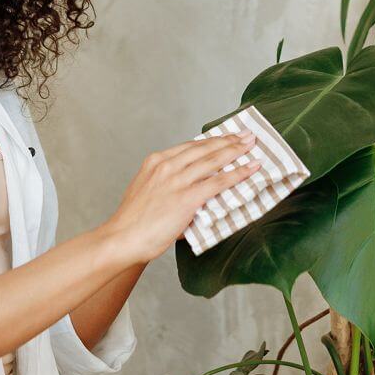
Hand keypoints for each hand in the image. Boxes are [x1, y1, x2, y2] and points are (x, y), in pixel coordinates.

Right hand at [104, 131, 262, 264]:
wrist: (123, 238)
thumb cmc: (134, 222)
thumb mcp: (148, 192)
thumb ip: (168, 186)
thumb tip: (192, 191)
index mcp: (156, 161)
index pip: (191, 146)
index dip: (212, 140)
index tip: (227, 136)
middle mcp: (166, 165)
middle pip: (205, 148)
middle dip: (229, 140)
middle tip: (246, 135)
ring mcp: (177, 180)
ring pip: (214, 160)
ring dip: (236, 151)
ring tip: (252, 145)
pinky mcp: (187, 197)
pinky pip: (218, 182)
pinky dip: (238, 173)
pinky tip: (250, 168)